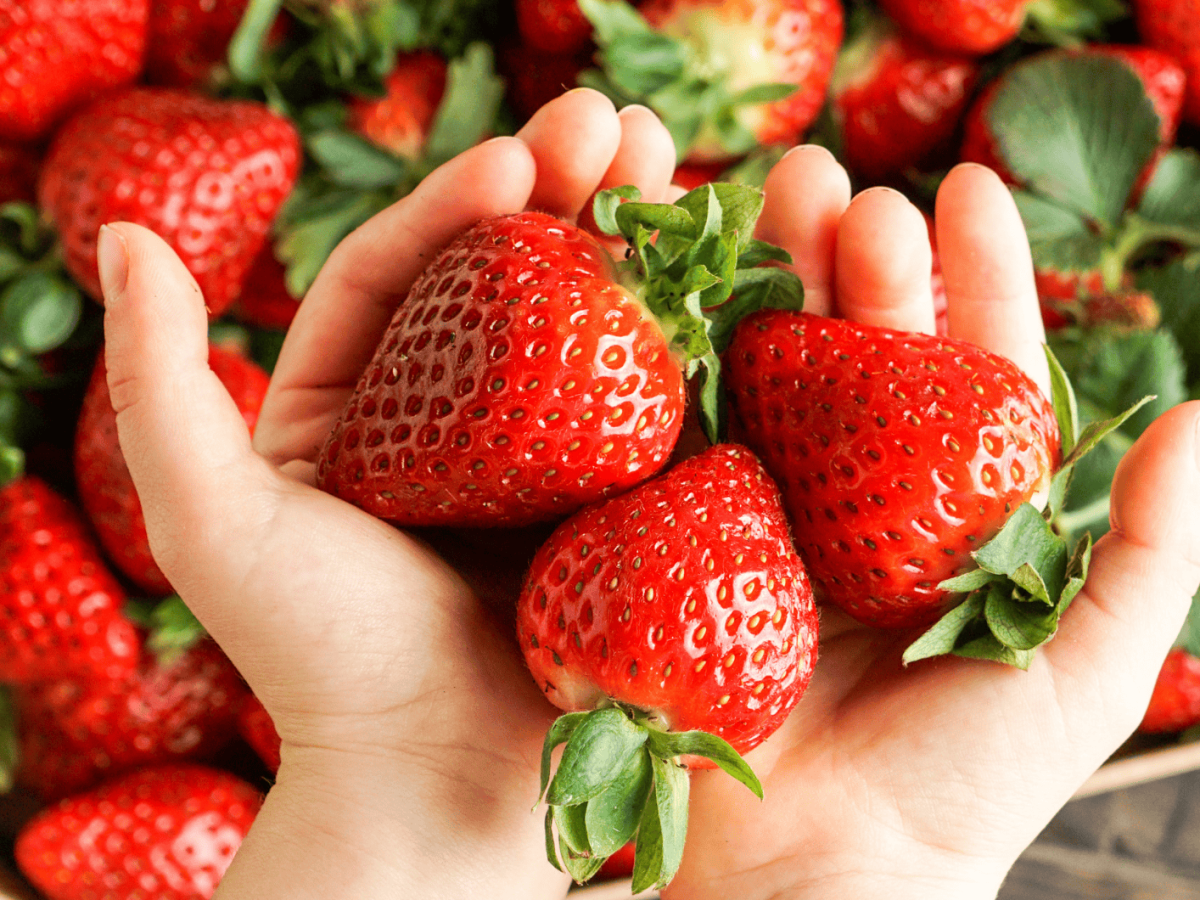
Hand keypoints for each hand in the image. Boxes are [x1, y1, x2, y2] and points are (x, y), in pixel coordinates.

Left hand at [96, 89, 676, 899]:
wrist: (434, 800)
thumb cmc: (320, 670)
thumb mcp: (216, 524)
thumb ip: (159, 384)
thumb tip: (122, 235)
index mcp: (362, 411)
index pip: (408, 274)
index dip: (460, 200)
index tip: (522, 154)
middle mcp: (457, 428)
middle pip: (513, 284)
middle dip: (569, 194)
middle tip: (625, 129)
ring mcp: (550, 467)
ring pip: (593, 332)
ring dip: (640, 246)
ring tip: (686, 170)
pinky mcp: (623, 510)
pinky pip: (658, 412)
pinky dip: (692, 344)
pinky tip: (733, 281)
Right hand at [671, 151, 1199, 898]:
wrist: (816, 883)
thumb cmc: (957, 790)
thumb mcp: (1080, 670)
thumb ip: (1148, 550)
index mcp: (952, 516)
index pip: (971, 372)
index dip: (974, 278)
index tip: (963, 187)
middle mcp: (858, 502)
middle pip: (863, 357)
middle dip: (859, 265)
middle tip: (844, 189)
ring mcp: (767, 517)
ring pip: (774, 378)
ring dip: (773, 288)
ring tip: (768, 200)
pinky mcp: (684, 544)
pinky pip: (690, 444)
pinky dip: (688, 369)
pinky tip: (682, 299)